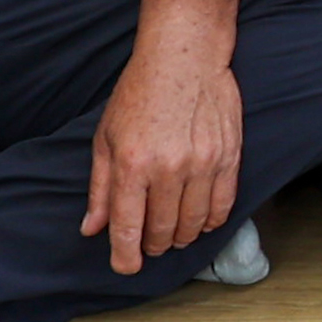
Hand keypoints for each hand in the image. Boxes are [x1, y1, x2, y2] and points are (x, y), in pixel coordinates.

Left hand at [82, 43, 244, 274]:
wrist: (184, 55)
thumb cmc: (139, 92)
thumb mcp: (107, 137)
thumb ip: (100, 187)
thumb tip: (92, 228)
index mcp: (132, 163)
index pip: (128, 227)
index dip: (125, 256)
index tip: (125, 266)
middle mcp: (168, 167)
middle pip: (162, 230)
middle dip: (153, 245)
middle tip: (149, 243)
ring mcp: (203, 162)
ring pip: (194, 223)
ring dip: (182, 237)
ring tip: (173, 234)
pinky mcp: (229, 155)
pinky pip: (223, 205)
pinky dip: (211, 222)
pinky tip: (201, 222)